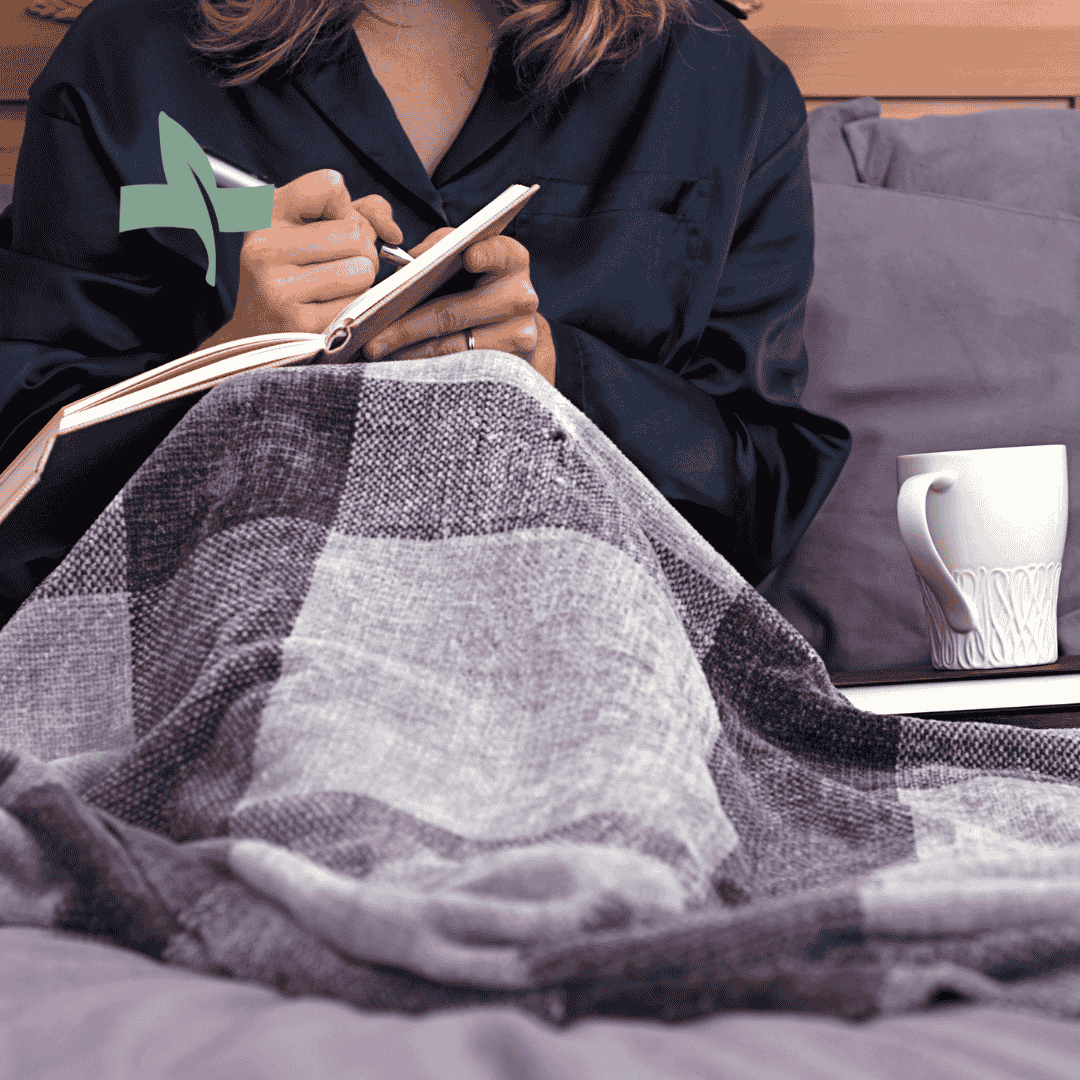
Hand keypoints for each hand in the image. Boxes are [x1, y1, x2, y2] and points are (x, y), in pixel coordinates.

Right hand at [198, 170, 401, 348]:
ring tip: (335, 288)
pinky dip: (354, 308)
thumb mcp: (312, 230)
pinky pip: (356, 304)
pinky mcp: (297, 322)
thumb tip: (391, 230)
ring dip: (361, 281)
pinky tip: (330, 310)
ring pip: (362, 270)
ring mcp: (278, 286)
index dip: (347, 208)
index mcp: (266, 214)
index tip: (336, 225)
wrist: (259, 335)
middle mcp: (265, 247)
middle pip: (354, 234)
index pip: (330, 186)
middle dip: (362, 252)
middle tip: (341, 266)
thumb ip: (361, 212)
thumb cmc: (294, 276)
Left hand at [362, 231, 557, 386]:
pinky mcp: (508, 366)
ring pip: (452, 346)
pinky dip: (425, 367)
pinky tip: (400, 364)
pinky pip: (457, 368)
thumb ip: (440, 249)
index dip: (484, 255)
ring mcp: (519, 335)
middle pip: (454, 312)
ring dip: (409, 352)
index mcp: (512, 260)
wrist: (511, 325)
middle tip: (372, 339)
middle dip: (406, 327)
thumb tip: (408, 266)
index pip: (498, 253)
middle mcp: (522, 297)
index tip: (468, 257)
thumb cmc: (476, 283)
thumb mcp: (463, 257)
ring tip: (378, 353)